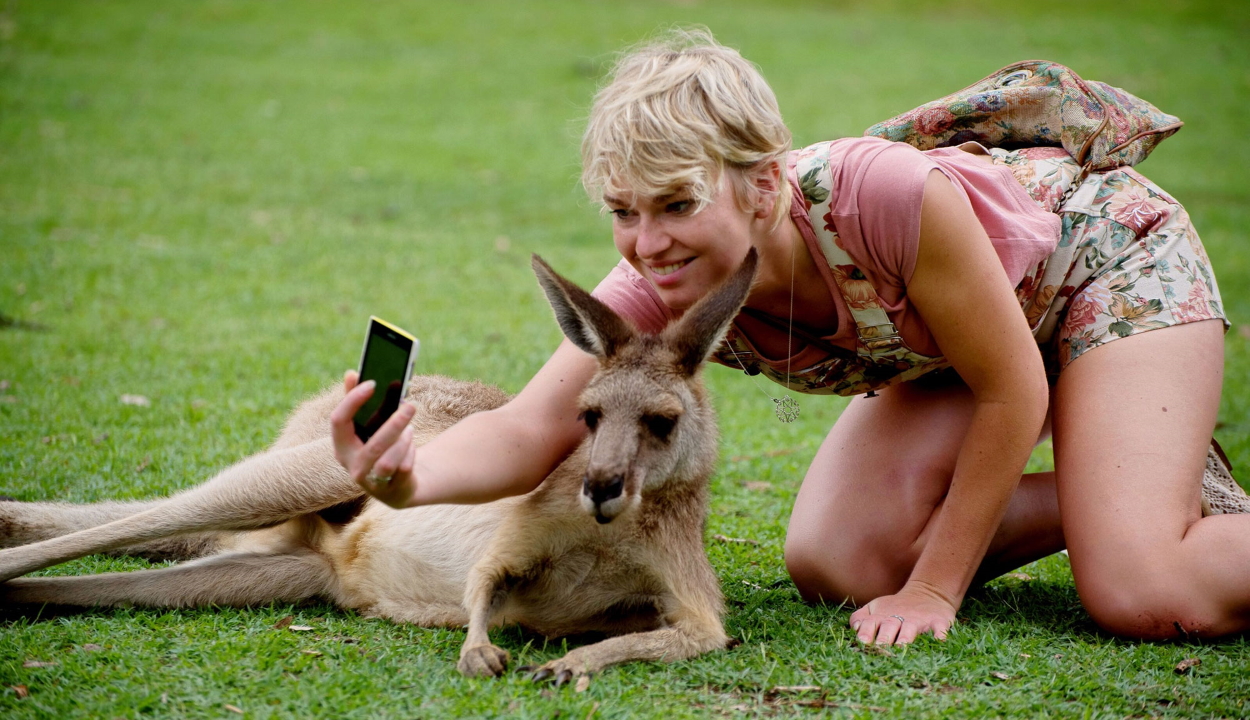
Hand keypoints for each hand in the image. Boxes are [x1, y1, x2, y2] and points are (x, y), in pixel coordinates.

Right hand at [330, 370, 418, 507]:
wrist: (400, 482)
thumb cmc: (380, 445)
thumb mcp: (368, 423)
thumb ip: (357, 399)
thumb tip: (351, 373)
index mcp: (341, 445)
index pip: (338, 421)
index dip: (353, 400)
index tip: (372, 383)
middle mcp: (352, 466)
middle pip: (372, 445)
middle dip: (394, 424)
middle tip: (410, 405)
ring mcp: (370, 482)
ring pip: (389, 461)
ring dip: (404, 441)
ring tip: (409, 429)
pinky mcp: (391, 492)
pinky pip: (404, 468)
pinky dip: (411, 453)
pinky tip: (410, 447)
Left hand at [849, 583, 957, 645]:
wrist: (928, 593)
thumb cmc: (895, 607)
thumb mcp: (875, 608)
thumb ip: (860, 618)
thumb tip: (854, 629)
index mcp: (881, 616)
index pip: (870, 624)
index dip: (866, 633)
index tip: (863, 643)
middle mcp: (898, 618)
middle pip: (889, 627)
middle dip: (884, 638)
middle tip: (880, 649)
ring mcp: (918, 620)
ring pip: (910, 629)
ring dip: (906, 638)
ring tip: (902, 647)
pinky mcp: (938, 621)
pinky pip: (939, 628)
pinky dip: (939, 635)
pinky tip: (939, 640)